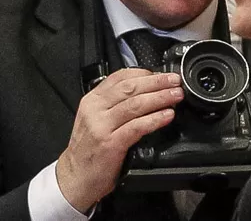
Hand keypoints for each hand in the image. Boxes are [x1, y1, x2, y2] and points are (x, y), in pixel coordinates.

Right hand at [56, 69, 183, 212]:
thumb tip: (144, 93)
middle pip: (130, 88)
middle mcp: (95, 109)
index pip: (120, 77)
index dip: (144, 73)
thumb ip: (113, 105)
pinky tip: (167, 116)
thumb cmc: (89, 150)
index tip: (162, 75)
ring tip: (175, 96)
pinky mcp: (110, 143)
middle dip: (156, 82)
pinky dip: (155, 119)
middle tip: (174, 81)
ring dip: (160, 98)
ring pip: (135, 104)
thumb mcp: (95, 120)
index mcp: (92, 100)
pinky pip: (137, 126)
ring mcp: (101, 126)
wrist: (75, 177)